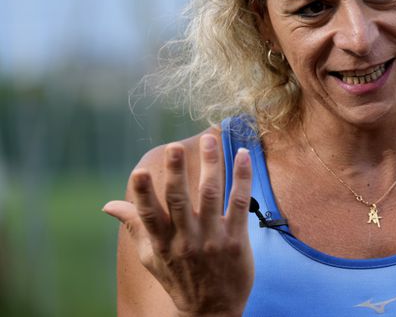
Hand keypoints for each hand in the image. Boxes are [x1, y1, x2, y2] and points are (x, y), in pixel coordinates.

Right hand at [103, 135, 253, 316]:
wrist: (211, 311)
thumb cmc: (178, 279)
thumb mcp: (151, 257)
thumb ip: (134, 226)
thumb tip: (108, 205)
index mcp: (161, 242)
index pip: (148, 215)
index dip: (143, 194)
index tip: (139, 172)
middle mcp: (185, 239)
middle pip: (180, 200)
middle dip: (176, 172)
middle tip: (175, 147)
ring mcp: (212, 238)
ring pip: (211, 195)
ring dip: (211, 164)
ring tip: (209, 139)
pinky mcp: (236, 239)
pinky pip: (239, 203)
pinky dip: (242, 177)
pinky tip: (243, 155)